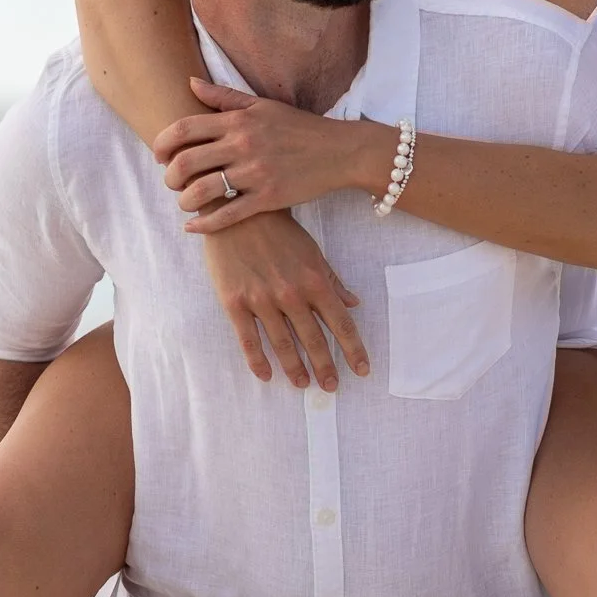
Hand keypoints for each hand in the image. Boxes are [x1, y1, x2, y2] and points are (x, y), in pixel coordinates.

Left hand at [155, 77, 387, 232]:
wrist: (339, 152)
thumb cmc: (299, 127)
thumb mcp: (262, 105)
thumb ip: (224, 97)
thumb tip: (190, 83)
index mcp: (238, 120)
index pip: (184, 128)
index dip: (162, 143)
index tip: (158, 154)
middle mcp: (243, 145)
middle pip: (186, 162)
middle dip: (169, 176)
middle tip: (170, 182)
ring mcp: (255, 173)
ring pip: (202, 191)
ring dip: (184, 201)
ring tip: (185, 203)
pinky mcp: (268, 198)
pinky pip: (227, 215)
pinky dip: (204, 224)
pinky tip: (193, 227)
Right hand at [201, 209, 370, 391]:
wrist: (236, 210)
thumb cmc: (278, 229)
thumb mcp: (312, 251)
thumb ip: (332, 280)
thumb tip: (353, 303)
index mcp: (314, 281)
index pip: (340, 324)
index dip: (353, 350)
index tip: (361, 370)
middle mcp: (291, 294)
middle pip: (313, 340)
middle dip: (325, 367)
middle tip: (331, 387)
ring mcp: (262, 299)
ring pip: (282, 344)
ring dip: (295, 368)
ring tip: (302, 384)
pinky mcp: (234, 302)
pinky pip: (248, 339)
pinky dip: (257, 360)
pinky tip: (266, 375)